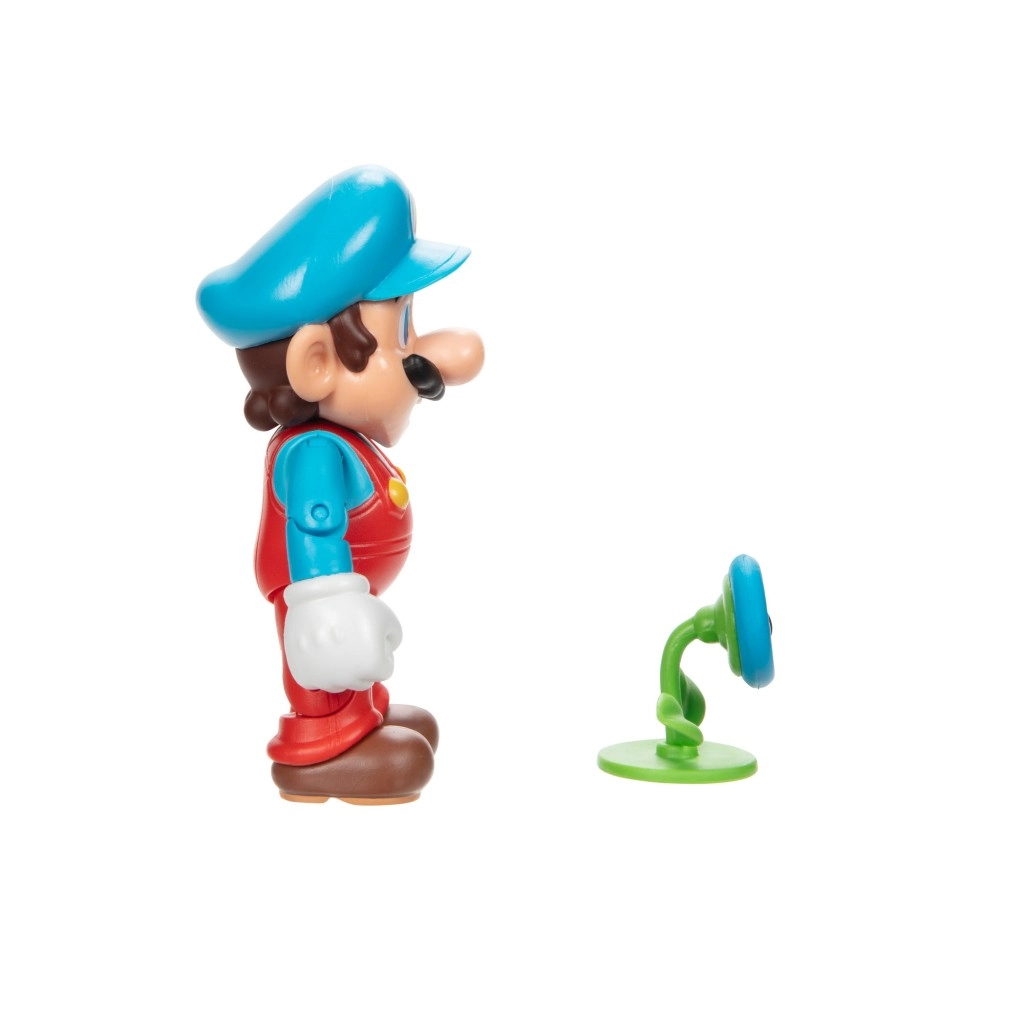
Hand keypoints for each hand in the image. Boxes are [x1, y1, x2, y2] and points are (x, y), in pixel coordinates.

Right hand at [282, 573, 401, 691]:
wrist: (317, 592)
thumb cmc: (355, 604)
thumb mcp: (388, 618)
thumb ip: (393, 641)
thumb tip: (384, 654)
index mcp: (371, 666)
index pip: (384, 671)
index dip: (380, 652)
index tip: (368, 636)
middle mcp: (347, 677)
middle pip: (362, 680)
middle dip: (361, 664)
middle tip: (352, 640)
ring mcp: (323, 678)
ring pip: (339, 684)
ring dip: (341, 669)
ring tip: (336, 643)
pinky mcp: (303, 675)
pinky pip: (317, 682)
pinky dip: (319, 670)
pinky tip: (320, 650)